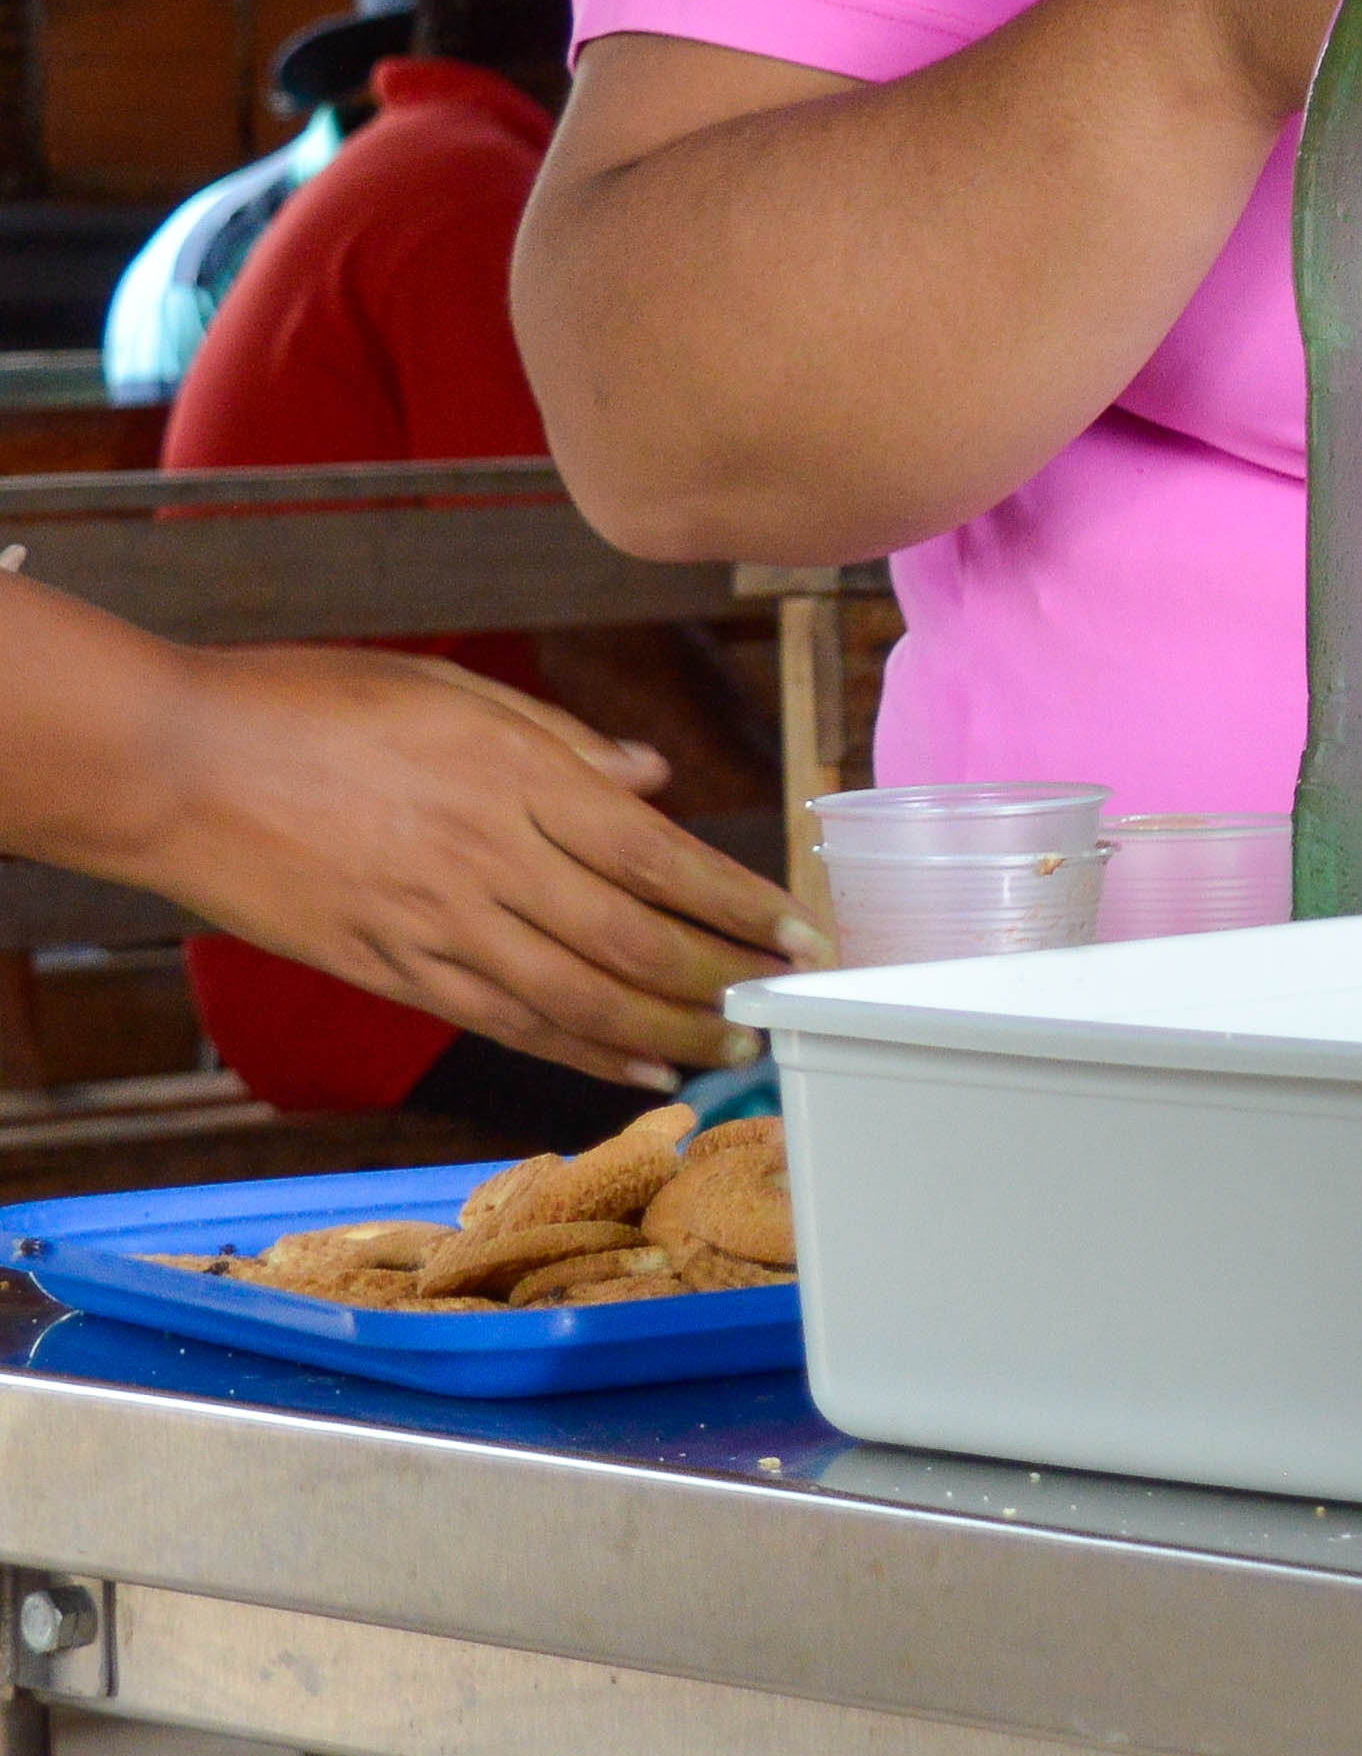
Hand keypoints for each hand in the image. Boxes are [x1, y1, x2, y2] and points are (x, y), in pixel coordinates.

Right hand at [118, 645, 826, 1088]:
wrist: (169, 763)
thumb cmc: (310, 703)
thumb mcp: (450, 689)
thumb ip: (562, 740)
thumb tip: (654, 777)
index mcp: (514, 778)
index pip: (659, 856)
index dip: (739, 902)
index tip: (799, 931)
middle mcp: (487, 858)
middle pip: (633, 939)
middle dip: (723, 978)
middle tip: (784, 1004)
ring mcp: (435, 922)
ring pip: (577, 997)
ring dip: (668, 1030)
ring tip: (735, 1049)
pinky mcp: (388, 968)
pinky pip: (502, 1020)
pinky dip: (579, 1049)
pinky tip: (634, 1065)